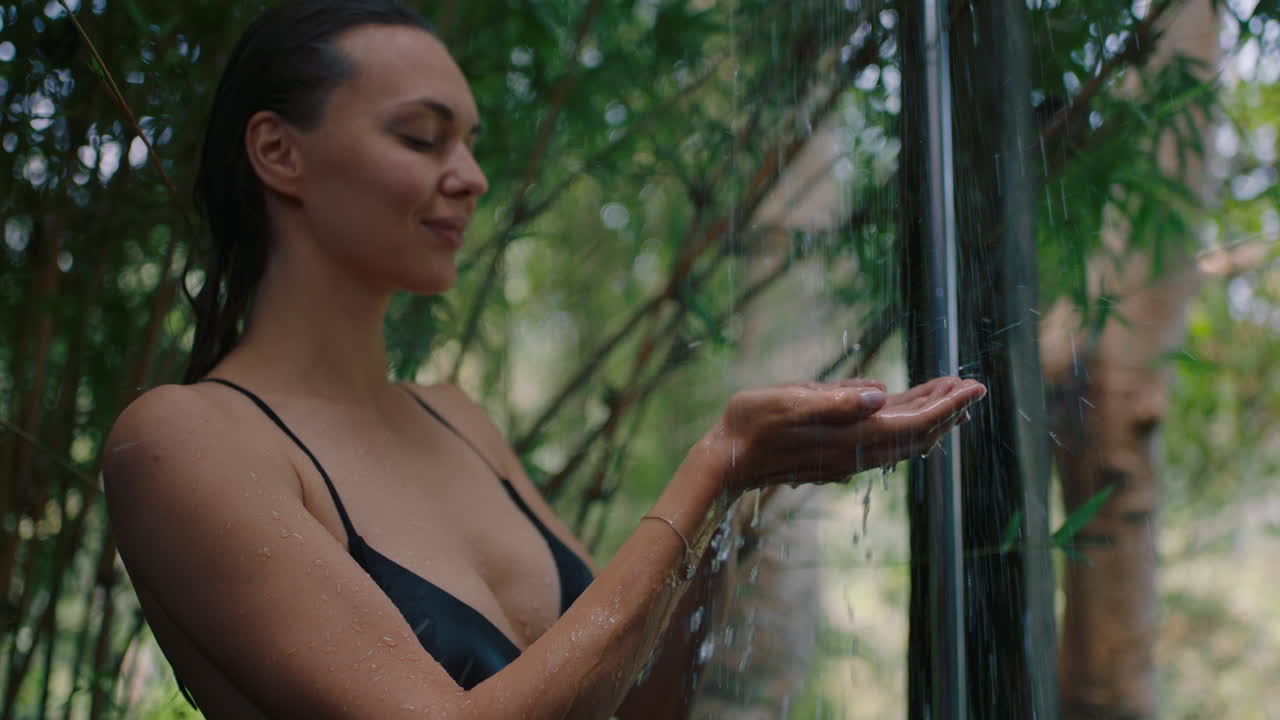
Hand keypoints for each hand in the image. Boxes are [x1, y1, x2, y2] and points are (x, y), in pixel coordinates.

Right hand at [703, 376, 986, 494]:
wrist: (724, 461)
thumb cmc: (751, 424)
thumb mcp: (790, 401)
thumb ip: (836, 398)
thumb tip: (880, 393)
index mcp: (852, 435)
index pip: (915, 421)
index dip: (949, 404)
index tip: (976, 387)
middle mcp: (855, 452)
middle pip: (915, 433)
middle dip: (946, 409)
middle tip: (969, 386)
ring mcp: (845, 459)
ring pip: (900, 440)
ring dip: (927, 417)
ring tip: (947, 394)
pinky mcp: (834, 457)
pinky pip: (882, 442)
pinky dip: (902, 425)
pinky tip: (902, 411)